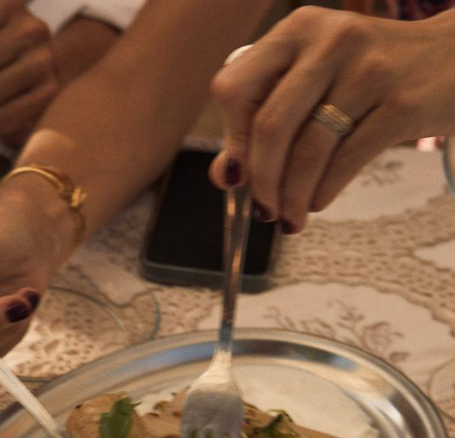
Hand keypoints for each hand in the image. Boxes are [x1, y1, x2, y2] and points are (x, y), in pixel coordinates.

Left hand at [209, 7, 454, 232]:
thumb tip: (225, 177)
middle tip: (263, 209)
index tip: (238, 172)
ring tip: (288, 216)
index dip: (231, 138)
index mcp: (298, 29)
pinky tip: (317, 202)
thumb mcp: (314, 76)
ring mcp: (371, 69)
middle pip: (270, 125)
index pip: (234, 89)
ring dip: (291, 195)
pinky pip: (347, 159)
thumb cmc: (370, 72)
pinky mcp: (404, 103)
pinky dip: (323, 190)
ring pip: (308, 148)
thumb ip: (264, 118)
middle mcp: (332, 41)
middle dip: (260, 179)